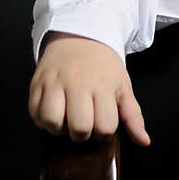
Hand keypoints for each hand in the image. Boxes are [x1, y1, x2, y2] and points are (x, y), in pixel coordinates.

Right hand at [28, 32, 150, 145]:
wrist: (80, 38)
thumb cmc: (103, 67)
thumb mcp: (123, 87)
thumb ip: (133, 116)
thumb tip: (144, 141)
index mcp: (104, 86)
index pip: (105, 126)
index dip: (104, 133)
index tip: (102, 124)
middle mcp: (78, 83)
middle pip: (79, 128)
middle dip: (82, 134)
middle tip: (84, 124)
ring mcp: (55, 83)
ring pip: (52, 122)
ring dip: (59, 129)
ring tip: (66, 120)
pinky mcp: (37, 84)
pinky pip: (34, 114)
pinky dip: (42, 120)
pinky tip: (54, 112)